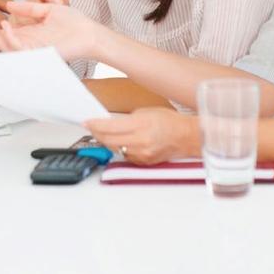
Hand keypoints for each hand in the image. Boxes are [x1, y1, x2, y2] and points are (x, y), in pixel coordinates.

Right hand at [0, 0, 103, 60]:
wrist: (89, 32)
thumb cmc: (72, 23)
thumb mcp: (46, 10)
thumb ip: (28, 9)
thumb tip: (10, 5)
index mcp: (25, 36)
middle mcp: (24, 45)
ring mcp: (30, 52)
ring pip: (5, 46)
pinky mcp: (37, 54)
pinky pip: (18, 48)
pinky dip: (9, 38)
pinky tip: (5, 26)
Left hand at [84, 108, 198, 164]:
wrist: (187, 136)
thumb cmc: (170, 122)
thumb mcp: (145, 112)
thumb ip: (126, 119)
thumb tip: (110, 123)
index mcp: (140, 125)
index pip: (109, 127)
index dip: (94, 124)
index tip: (86, 122)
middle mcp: (140, 141)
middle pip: (108, 140)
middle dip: (97, 133)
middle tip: (91, 127)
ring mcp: (142, 153)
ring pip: (115, 149)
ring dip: (106, 141)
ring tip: (102, 134)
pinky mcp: (144, 162)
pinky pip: (125, 156)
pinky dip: (119, 148)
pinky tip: (118, 142)